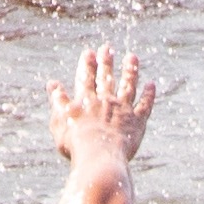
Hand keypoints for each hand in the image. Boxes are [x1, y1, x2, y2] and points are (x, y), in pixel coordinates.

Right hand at [52, 43, 153, 171]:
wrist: (99, 156)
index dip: (87, 65)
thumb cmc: (76, 143)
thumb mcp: (60, 122)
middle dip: (106, 62)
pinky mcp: (137, 121)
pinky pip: (145, 105)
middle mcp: (106, 101)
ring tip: (132, 57)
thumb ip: (58, 101)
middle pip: (106, 78)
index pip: (86, 79)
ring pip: (128, 86)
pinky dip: (149, 95)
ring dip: (130, 71)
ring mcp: (123, 110)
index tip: (88, 52)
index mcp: (86, 101)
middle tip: (107, 48)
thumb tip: (52, 84)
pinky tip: (151, 85)